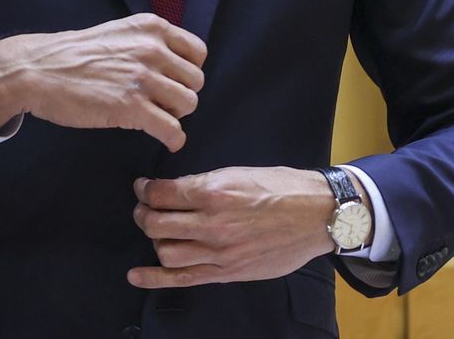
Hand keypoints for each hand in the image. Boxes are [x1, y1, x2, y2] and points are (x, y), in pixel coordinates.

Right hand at [0, 13, 206, 151]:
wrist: (38, 70)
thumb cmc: (74, 55)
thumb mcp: (117, 33)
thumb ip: (147, 43)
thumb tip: (173, 65)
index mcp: (151, 28)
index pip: (198, 52)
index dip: (188, 71)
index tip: (174, 82)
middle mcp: (151, 49)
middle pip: (195, 81)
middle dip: (181, 95)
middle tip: (161, 103)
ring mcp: (142, 78)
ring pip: (189, 105)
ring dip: (176, 116)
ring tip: (157, 117)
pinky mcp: (131, 107)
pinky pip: (172, 129)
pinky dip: (173, 139)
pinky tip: (165, 140)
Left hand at [127, 166, 343, 287]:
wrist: (317, 215)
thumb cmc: (283, 188)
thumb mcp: (240, 173)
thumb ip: (205, 184)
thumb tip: (176, 190)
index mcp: (215, 192)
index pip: (161, 194)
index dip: (145, 189)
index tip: (144, 187)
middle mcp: (212, 224)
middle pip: (155, 223)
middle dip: (143, 213)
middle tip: (145, 206)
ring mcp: (219, 252)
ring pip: (165, 251)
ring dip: (153, 239)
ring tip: (155, 230)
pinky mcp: (227, 272)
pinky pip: (182, 279)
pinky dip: (154, 278)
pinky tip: (136, 276)